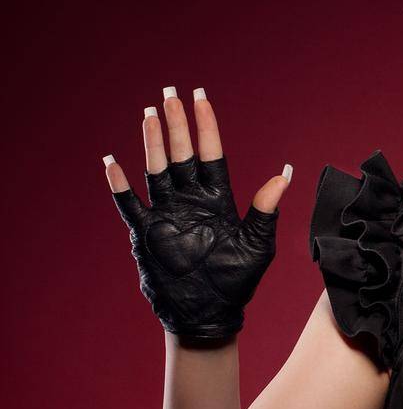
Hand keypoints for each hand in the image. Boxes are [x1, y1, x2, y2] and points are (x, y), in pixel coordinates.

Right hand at [104, 87, 290, 341]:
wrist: (209, 314)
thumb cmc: (237, 282)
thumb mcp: (258, 246)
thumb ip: (265, 210)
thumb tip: (283, 173)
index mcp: (217, 200)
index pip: (211, 154)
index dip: (206, 126)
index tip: (201, 97)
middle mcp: (191, 201)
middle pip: (182, 154)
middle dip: (176, 124)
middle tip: (170, 93)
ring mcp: (167, 214)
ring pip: (158, 170)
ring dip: (152, 143)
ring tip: (148, 114)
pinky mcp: (148, 233)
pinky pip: (130, 205)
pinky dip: (120, 185)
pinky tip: (112, 162)